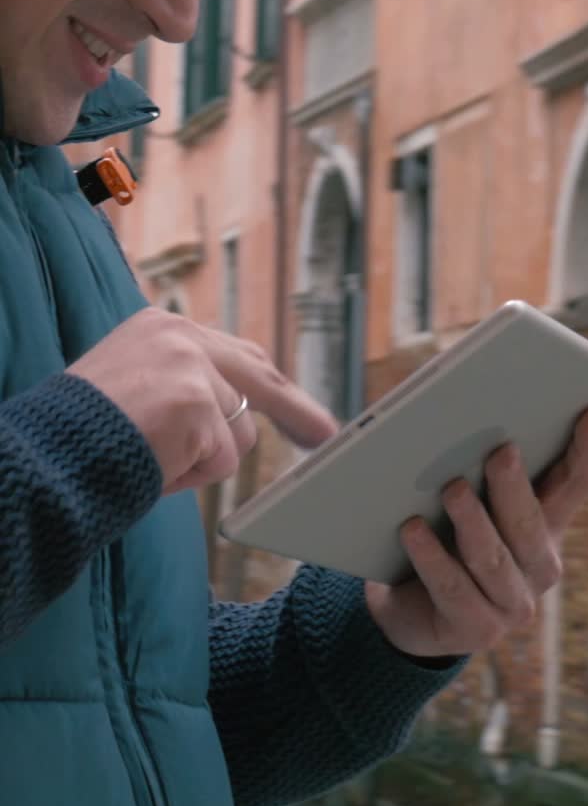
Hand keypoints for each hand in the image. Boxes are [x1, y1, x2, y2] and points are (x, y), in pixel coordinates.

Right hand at [68, 307, 336, 494]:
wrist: (45, 455)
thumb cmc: (80, 435)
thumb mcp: (132, 392)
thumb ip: (182, 389)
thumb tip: (235, 416)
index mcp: (161, 328)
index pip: (233, 354)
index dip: (266, 383)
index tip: (293, 404)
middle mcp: (179, 335)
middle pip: (258, 376)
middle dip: (295, 409)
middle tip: (324, 434)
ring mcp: (190, 365)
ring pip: (236, 434)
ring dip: (203, 461)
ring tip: (152, 457)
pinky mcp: (197, 401)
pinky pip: (220, 460)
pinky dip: (190, 477)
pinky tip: (154, 465)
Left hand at [364, 405, 587, 659]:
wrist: (412, 610)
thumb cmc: (444, 537)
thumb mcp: (466, 499)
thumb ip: (471, 462)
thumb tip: (447, 413)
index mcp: (546, 525)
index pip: (576, 484)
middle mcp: (539, 566)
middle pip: (531, 524)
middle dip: (516, 488)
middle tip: (500, 452)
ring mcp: (511, 604)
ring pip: (493, 558)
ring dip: (473, 522)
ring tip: (452, 489)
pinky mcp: (475, 630)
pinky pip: (452, 587)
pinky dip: (432, 557)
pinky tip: (411, 530)